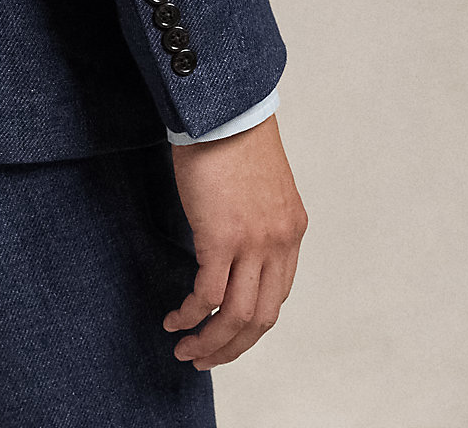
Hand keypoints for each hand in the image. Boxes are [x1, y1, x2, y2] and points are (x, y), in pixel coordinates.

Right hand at [163, 113, 306, 369]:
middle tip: (205, 359)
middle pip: (261, 319)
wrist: (223, 108)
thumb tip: (232, 245)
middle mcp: (280, 244)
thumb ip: (255, 220)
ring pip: (236, 316)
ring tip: (186, 350)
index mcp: (292, 232)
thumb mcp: (259, 186)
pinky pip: (208, 294)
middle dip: (231, 347)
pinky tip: (175, 319)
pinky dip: (191, 314)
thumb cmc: (232, 136)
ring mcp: (253, 243)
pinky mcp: (221, 237)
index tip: (225, 333)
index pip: (277, 297)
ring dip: (210, 342)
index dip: (250, 324)